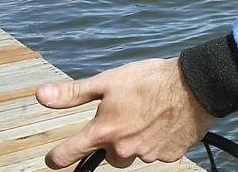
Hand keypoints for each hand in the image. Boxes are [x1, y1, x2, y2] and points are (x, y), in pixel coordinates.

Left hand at [37, 58, 213, 168]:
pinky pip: (158, 152)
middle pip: (108, 156)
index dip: (57, 157)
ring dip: (138, 141)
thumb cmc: (151, 80)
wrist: (197, 86)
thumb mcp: (109, 81)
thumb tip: (41, 95)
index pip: (66, 155)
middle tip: (128, 117)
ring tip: (151, 117)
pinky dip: (160, 141)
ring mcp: (147, 155)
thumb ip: (74, 93)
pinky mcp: (169, 155)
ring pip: (135, 154)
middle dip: (114, 142)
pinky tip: (167, 122)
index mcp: (103, 132)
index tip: (56, 157)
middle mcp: (123, 149)